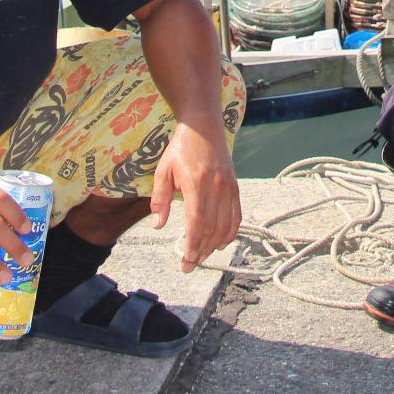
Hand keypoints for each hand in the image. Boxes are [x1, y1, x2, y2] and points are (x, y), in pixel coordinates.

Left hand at [149, 120, 241, 271]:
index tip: (185, 261)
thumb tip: (158, 225)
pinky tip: (220, 244)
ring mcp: (228, 187)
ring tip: (201, 257)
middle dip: (200, 251)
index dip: (192, 245)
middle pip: (211, 229)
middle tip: (189, 265)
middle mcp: (216, 187)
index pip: (197, 223)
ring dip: (214, 246)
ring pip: (225, 226)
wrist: (203, 128)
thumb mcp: (163, 171)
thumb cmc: (180, 149)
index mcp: (196, 183)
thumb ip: (160, 200)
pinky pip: (236, 216)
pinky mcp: (235, 187)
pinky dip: (230, 233)